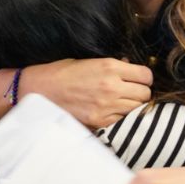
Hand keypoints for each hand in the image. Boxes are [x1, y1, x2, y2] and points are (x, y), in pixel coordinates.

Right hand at [22, 58, 152, 127]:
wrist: (39, 91)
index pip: (146, 76)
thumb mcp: (88, 61)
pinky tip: (114, 114)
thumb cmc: (61, 73)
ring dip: (133, 107)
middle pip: (145, 94)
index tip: (139, 80)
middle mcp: (112, 86)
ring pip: (137, 109)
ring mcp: (106, 106)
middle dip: (141, 93)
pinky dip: (122, 119)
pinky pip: (123, 122)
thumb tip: (129, 67)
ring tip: (123, 104)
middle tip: (131, 93)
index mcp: (110, 67)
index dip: (144, 78)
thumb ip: (112, 65)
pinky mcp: (99, 122)